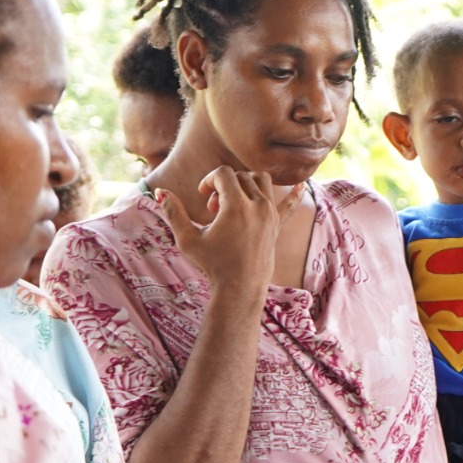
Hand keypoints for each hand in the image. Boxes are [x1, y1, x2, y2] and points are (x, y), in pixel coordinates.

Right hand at [158, 168, 283, 286]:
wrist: (240, 289)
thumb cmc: (212, 265)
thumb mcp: (188, 239)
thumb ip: (174, 213)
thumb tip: (160, 191)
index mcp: (237, 205)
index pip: (223, 174)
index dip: (208, 180)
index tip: (202, 197)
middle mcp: (258, 206)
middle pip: (241, 176)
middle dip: (224, 186)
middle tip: (213, 209)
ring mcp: (271, 215)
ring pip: (262, 181)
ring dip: (245, 184)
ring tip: (233, 204)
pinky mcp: (277, 225)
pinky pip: (289, 205)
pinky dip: (293, 194)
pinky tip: (302, 185)